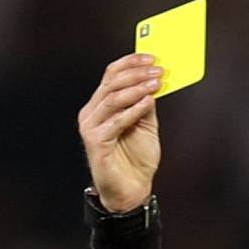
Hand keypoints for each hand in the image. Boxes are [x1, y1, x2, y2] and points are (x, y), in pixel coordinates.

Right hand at [78, 54, 162, 211]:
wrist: (132, 190)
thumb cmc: (136, 159)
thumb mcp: (146, 124)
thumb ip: (146, 103)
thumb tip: (153, 79)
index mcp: (101, 105)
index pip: (111, 74)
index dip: (130, 62)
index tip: (152, 57)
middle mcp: (92, 114)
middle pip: (111, 83)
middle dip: (137, 73)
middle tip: (157, 70)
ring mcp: (91, 128)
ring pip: (112, 98)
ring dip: (137, 88)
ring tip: (156, 83)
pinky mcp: (95, 142)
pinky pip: (116, 121)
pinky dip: (133, 110)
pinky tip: (148, 102)